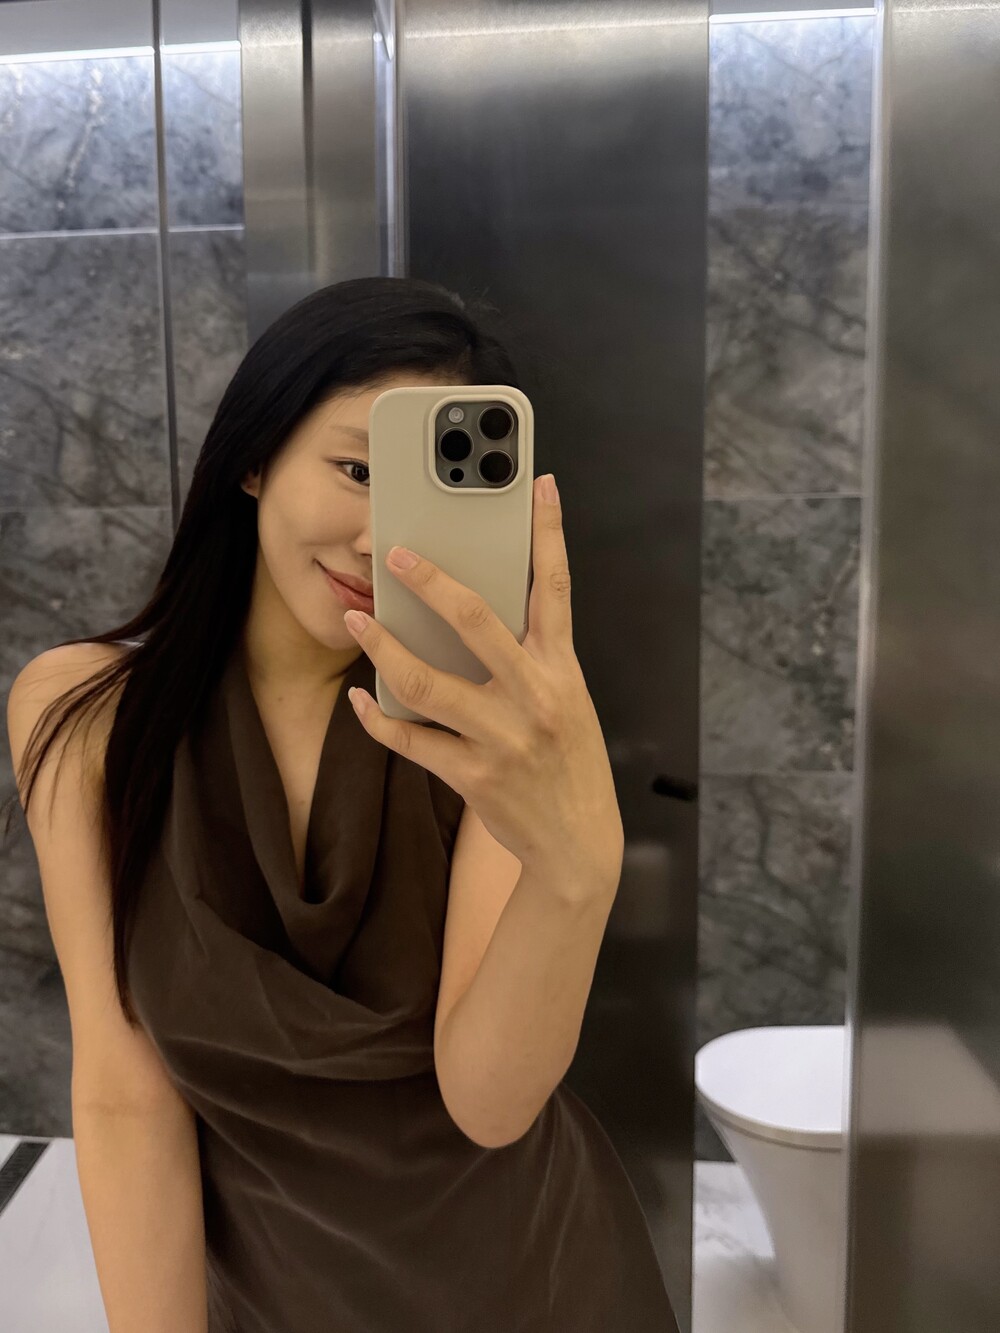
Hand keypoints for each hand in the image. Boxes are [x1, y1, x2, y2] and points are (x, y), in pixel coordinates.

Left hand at [342, 472, 623, 892]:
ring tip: (356, 622)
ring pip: (428, 683)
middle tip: (396, 553)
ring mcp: (503, 738)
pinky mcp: (474, 776)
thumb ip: (532, 659)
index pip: (555, 588)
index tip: (540, 485)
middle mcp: (535, 697)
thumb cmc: (569, 763)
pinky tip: (360, 701)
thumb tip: (476, 613)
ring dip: (384, 648)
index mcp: (563, 671)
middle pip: (478, 622)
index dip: (549, 532)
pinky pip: (412, 740)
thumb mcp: (568, 702)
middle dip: (433, 583)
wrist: (579, 845)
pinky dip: (379, 720)